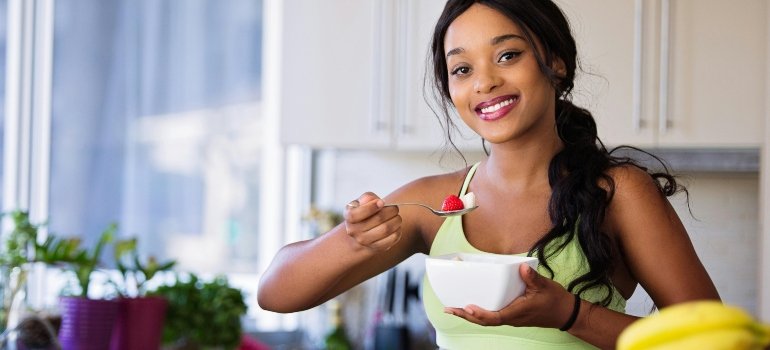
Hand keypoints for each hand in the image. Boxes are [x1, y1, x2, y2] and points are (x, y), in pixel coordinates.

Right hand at [343, 192, 401, 250]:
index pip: (356, 214)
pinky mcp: (375, 248)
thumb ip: (367, 198)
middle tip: (395, 208)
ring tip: (397, 217)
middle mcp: (354, 231)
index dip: (371, 207)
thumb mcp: (361, 202)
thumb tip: (376, 201)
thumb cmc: (363, 213)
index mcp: (349, 216)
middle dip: (391, 210)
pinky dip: (398, 231)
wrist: (359, 234)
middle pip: (378, 219)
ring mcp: (364, 241)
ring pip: (386, 229)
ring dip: (396, 221)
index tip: (382, 202)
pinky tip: (396, 227)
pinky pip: (391, 239)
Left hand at [444, 264, 576, 328]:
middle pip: (484, 321)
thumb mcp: (545, 286)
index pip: (494, 317)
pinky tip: (471, 307)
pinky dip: (479, 313)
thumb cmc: (554, 300)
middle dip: (466, 316)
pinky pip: (491, 316)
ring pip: (486, 320)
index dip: (479, 314)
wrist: (564, 313)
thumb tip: (521, 268)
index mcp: (517, 312)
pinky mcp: (511, 315)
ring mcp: (510, 318)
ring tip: (454, 309)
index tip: (467, 308)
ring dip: (469, 316)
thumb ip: (532, 278)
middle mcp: (511, 317)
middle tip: (449, 309)